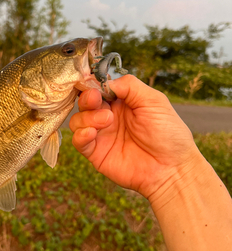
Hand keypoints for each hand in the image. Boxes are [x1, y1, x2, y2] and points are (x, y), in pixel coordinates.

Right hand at [69, 75, 200, 200]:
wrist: (172, 168)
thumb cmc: (169, 134)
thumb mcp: (154, 100)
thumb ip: (129, 85)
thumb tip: (105, 82)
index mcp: (122, 102)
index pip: (98, 88)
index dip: (92, 85)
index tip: (94, 85)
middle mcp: (108, 117)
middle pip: (84, 102)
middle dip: (87, 99)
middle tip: (96, 100)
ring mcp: (102, 135)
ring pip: (77, 120)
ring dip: (87, 117)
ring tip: (107, 120)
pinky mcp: (96, 154)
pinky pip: (78, 141)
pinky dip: (80, 135)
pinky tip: (91, 133)